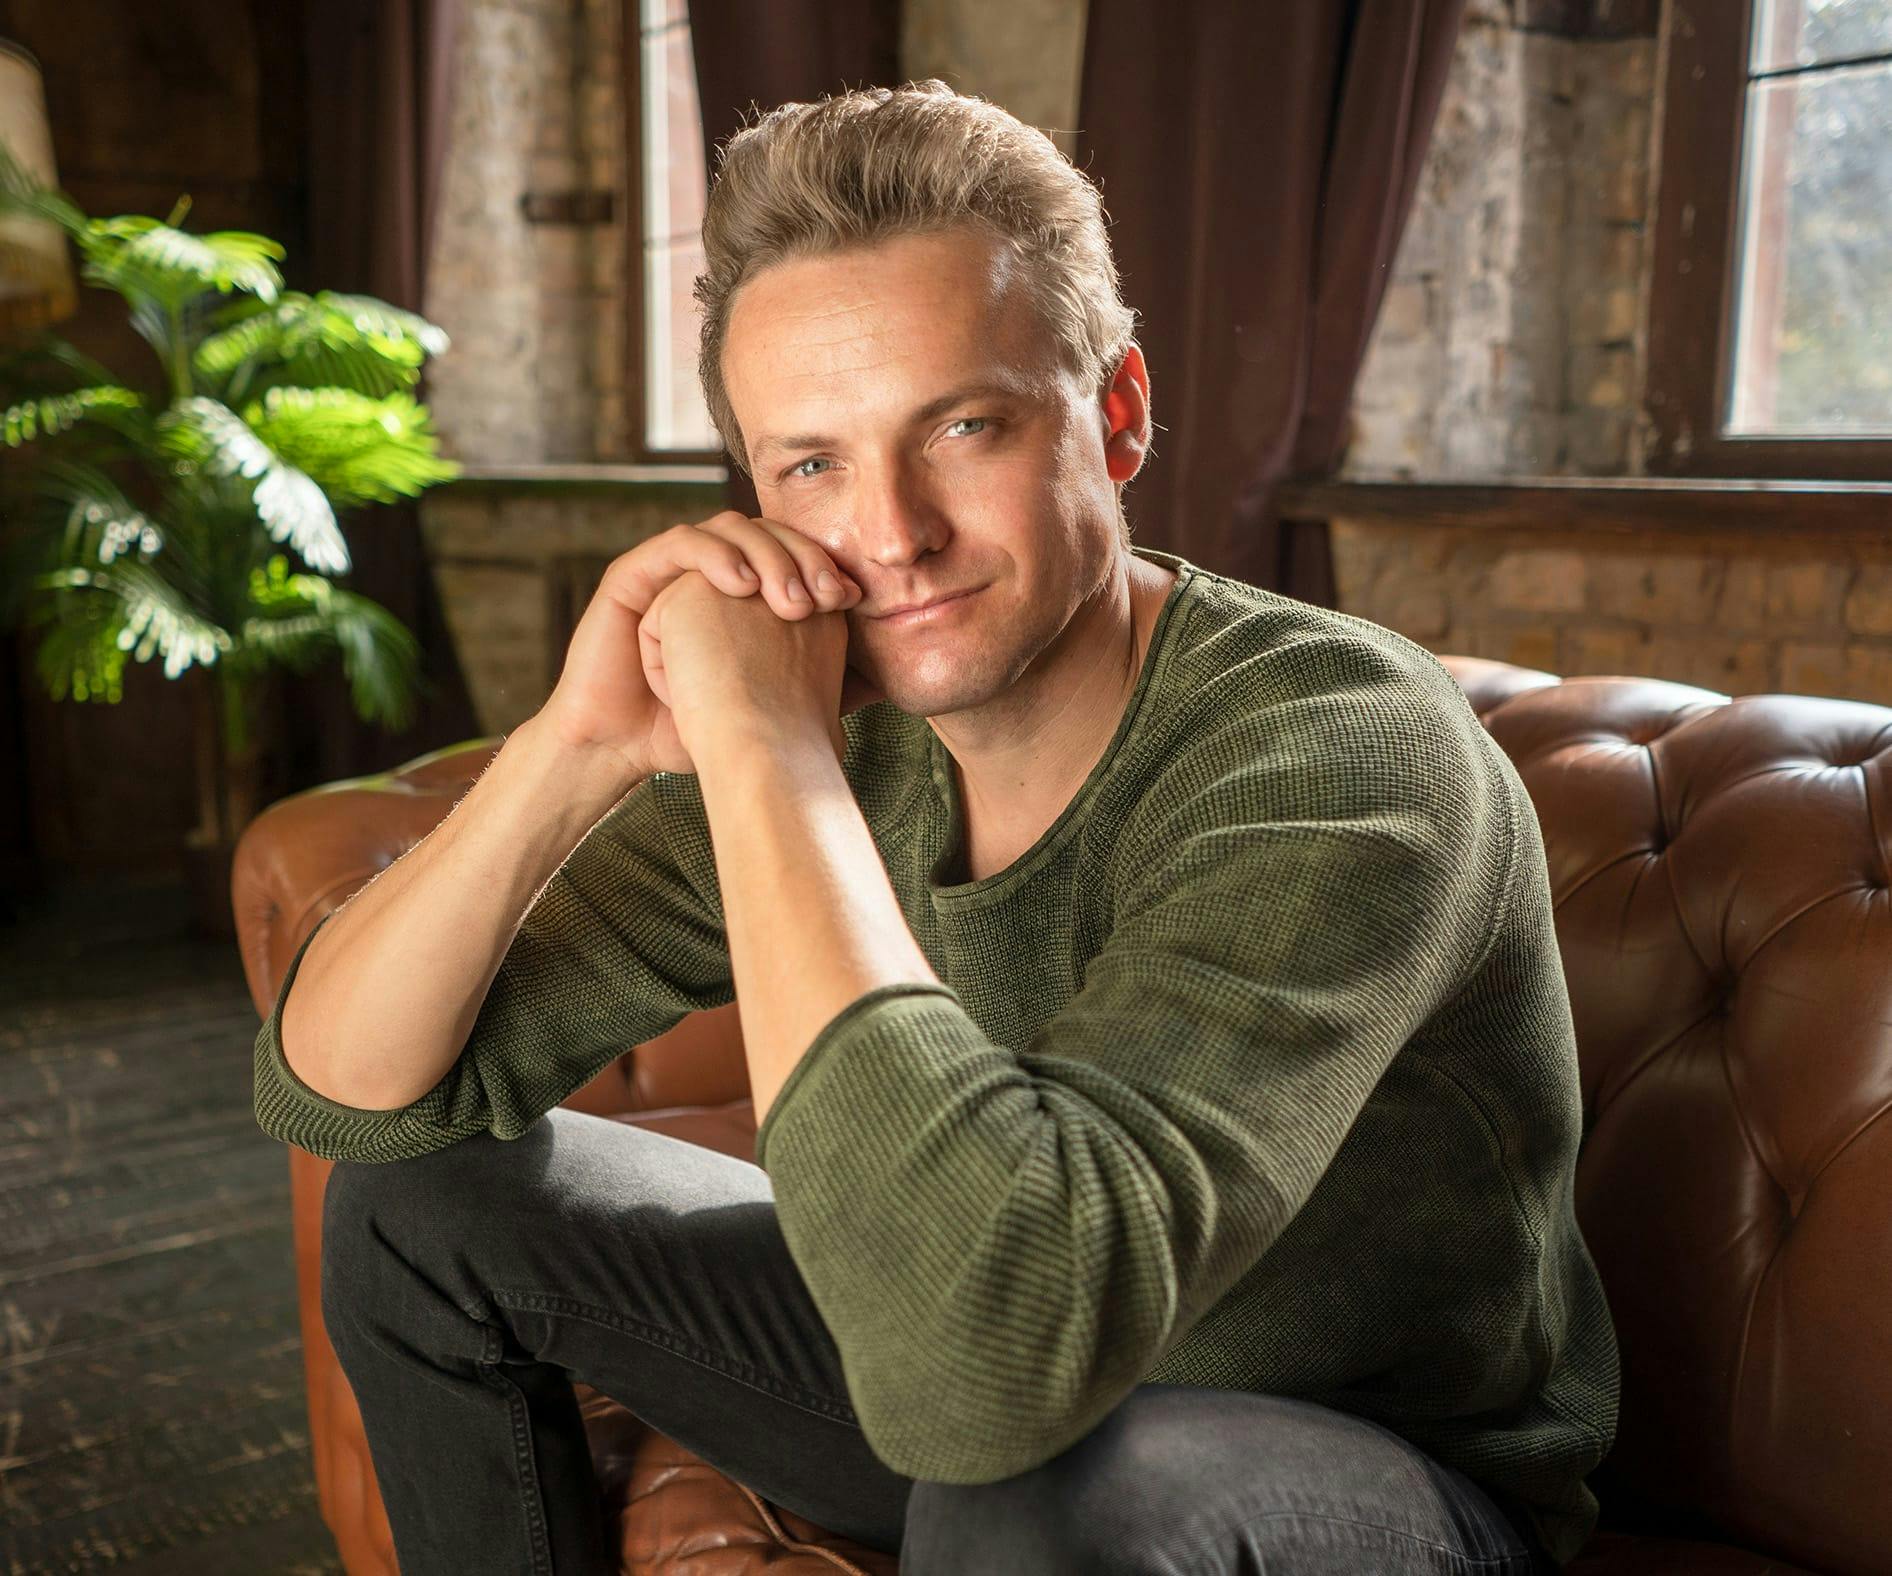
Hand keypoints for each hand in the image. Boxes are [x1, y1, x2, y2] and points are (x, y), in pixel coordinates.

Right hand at [536, 513, 862, 778]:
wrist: (624, 748)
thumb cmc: (693, 732)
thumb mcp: (766, 709)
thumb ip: (815, 686)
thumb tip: (884, 682)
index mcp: (743, 595)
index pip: (794, 554)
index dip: (824, 567)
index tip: (850, 601)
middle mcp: (710, 573)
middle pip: (768, 533)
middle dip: (802, 556)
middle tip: (825, 594)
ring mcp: (673, 569)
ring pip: (729, 528)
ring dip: (766, 553)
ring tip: (788, 597)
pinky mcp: (635, 574)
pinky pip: (680, 543)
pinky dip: (715, 554)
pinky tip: (740, 584)